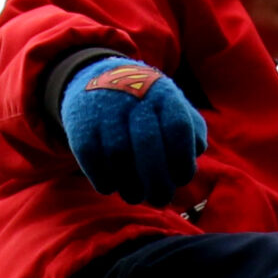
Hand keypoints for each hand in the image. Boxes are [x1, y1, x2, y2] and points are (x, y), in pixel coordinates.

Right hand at [58, 58, 207, 204]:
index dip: (182, 161)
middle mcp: (134, 99)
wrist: (99, 79)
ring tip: (136, 195)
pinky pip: (93, 162)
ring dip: (131, 186)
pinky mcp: (82, 127)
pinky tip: (112, 185)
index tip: (180, 178)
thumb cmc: (148, 106)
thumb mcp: (174, 105)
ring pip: (119, 156)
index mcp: (163, 95)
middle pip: (147, 144)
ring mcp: (106, 111)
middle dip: (157, 182)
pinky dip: (104, 181)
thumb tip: (195, 154)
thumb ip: (192, 131)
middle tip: (160, 199)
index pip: (178, 129)